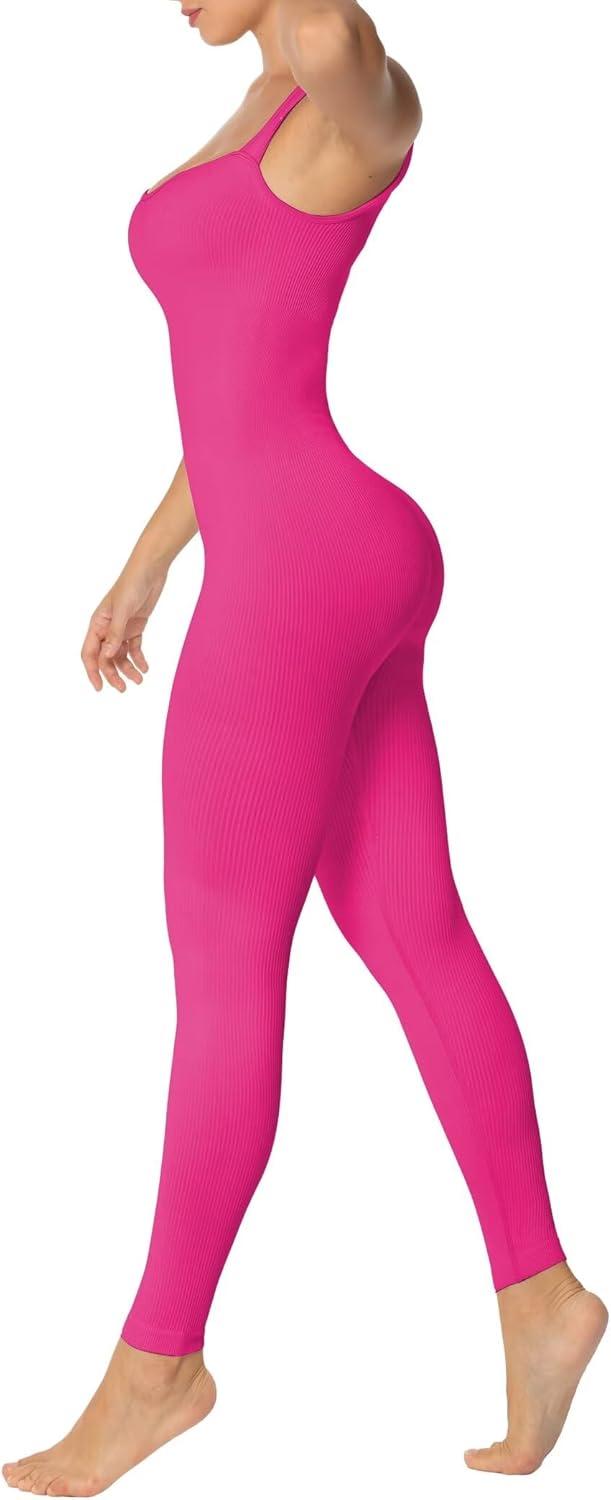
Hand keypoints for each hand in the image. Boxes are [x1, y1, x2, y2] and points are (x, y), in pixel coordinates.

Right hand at [81, 556, 167, 691]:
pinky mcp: (136, 626)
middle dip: (113, 674)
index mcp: (98, 624)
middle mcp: (107, 628)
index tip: (100, 687)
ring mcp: (121, 627)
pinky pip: (134, 647)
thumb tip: (107, 657)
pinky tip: (145, 668)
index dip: (93, 671)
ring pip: (120, 655)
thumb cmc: (132, 584)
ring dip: (128, 669)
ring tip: (139, 680)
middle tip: (123, 689)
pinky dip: (139, 659)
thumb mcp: (122, 610)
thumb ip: (115, 634)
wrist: (150, 569)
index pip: (90, 653)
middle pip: (106, 658)